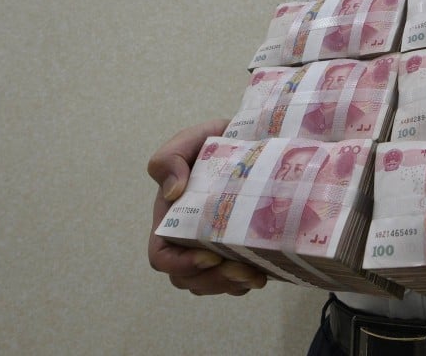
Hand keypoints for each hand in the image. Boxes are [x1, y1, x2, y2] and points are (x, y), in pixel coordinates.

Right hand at [147, 118, 267, 295]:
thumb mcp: (190, 141)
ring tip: (256, 276)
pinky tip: (264, 271)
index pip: (161, 256)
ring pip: (211, 283)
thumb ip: (170, 158)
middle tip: (243, 271)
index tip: (210, 256)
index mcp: (171, 218)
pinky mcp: (237, 248)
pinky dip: (246, 282)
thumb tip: (171, 192)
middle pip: (187, 278)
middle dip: (214, 280)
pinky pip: (235, 280)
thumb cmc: (215, 141)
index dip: (181, 264)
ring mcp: (212, 246)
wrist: (254, 141)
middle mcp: (187, 238)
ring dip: (231, 286)